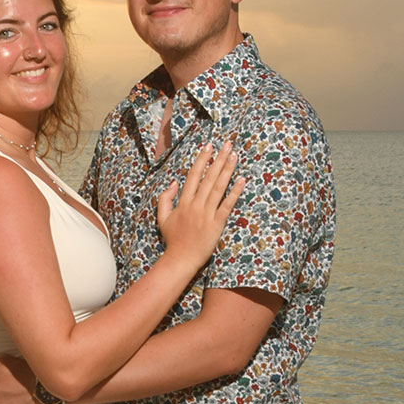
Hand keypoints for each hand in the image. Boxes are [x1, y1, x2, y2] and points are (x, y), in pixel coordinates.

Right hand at [157, 141, 245, 270]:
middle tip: (227, 144)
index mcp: (183, 202)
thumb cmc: (173, 239)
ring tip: (234, 156)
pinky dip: (235, 192)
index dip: (202, 160)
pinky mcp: (217, 224)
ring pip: (219, 187)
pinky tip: (241, 180)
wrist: (181, 259)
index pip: (194, 176)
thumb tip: (173, 182)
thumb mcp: (162, 217)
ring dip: (227, 170)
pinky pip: (227, 205)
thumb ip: (165, 198)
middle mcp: (196, 205)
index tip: (208, 147)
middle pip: (209, 177)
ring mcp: (207, 214)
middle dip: (218, 159)